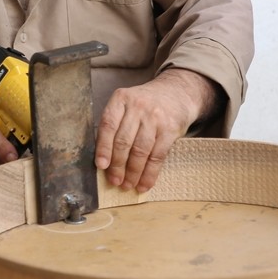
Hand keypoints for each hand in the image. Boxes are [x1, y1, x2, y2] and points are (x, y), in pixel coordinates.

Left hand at [94, 69, 218, 192]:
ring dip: (133, 173)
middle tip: (114, 181)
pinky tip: (144, 184)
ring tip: (127, 185)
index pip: (108, 125)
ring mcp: (155, 118)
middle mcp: (138, 106)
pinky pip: (157, 156)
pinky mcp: (170, 129)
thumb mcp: (127, 104)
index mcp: (121, 99)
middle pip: (123, 141)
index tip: (101, 166)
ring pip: (140, 151)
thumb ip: (115, 125)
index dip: (103, 148)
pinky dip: (150, 173)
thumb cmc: (145, 104)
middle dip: (117, 165)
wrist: (177, 93)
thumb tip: (104, 159)